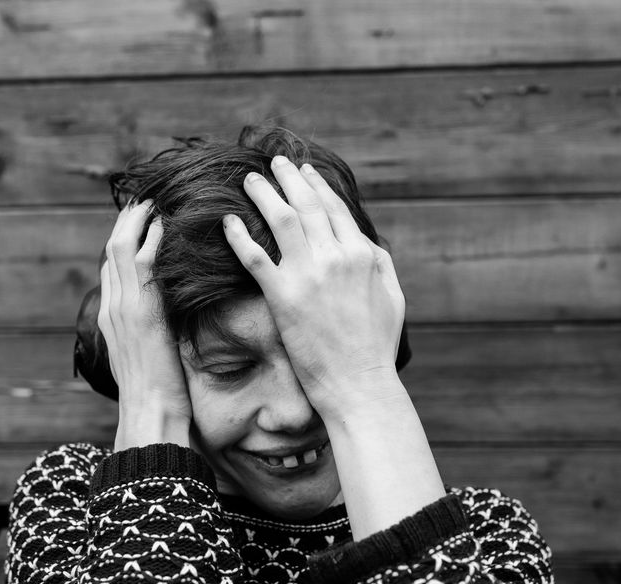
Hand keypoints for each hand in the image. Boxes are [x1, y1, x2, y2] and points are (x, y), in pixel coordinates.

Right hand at [98, 202, 191, 449]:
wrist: (149, 414)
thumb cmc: (154, 396)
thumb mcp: (146, 360)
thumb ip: (150, 335)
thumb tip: (166, 326)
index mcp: (110, 318)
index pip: (111, 267)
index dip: (123, 239)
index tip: (139, 220)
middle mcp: (112, 307)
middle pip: (111, 248)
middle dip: (127, 220)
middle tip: (145, 198)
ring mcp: (123, 308)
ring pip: (122, 248)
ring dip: (138, 220)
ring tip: (155, 200)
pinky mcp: (142, 312)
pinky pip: (143, 264)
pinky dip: (152, 239)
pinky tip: (165, 223)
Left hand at [222, 156, 405, 421]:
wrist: (359, 383)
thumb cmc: (377, 347)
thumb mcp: (393, 297)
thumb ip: (380, 263)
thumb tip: (365, 242)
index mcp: (363, 254)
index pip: (334, 208)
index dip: (316, 184)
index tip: (302, 170)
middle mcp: (336, 257)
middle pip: (307, 204)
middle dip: (288, 178)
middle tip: (272, 163)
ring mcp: (308, 275)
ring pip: (281, 220)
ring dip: (263, 195)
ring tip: (249, 181)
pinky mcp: (283, 297)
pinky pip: (255, 257)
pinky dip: (239, 236)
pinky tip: (227, 222)